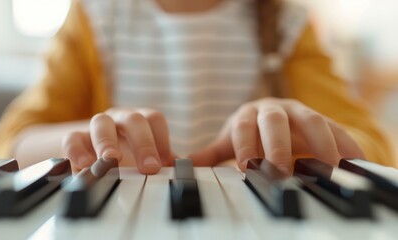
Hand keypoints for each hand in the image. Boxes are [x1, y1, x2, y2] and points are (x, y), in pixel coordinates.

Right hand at [62, 108, 174, 173]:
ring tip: (111, 160)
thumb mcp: (148, 158)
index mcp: (140, 121)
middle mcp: (120, 118)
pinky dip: (77, 150)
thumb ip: (164, 162)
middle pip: (133, 119)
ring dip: (107, 141)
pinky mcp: (76, 138)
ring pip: (101, 123)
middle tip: (149, 168)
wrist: (95, 151)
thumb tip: (187, 169)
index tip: (167, 163)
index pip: (154, 119)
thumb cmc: (128, 153)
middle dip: (143, 142)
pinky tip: (84, 165)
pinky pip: (72, 138)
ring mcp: (97, 126)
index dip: (162, 138)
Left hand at [189, 98, 364, 173]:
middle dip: (277, 144)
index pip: (243, 127)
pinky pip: (335, 127)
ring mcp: (298, 111)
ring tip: (325, 166)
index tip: (247, 166)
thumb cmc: (250, 135)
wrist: (276, 118)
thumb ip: (210, 155)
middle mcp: (272, 110)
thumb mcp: (230, 143)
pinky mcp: (321, 118)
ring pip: (309, 119)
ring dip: (317, 142)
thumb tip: (178, 166)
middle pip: (274, 120)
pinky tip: (352, 159)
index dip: (245, 145)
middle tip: (280, 169)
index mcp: (247, 116)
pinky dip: (345, 142)